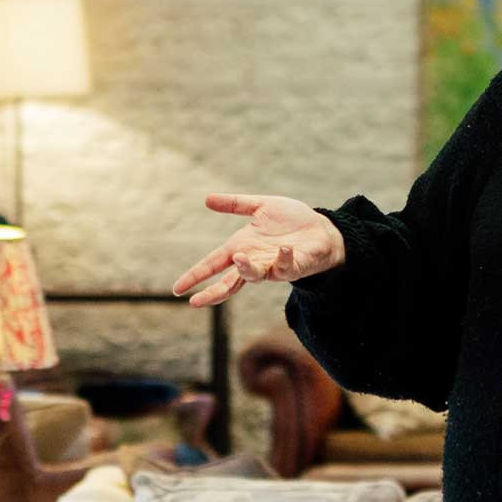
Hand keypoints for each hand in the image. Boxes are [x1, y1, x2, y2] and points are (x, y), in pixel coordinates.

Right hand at [171, 194, 346, 307]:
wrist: (323, 228)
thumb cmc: (292, 220)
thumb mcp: (261, 206)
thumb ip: (236, 204)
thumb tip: (207, 199)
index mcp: (242, 248)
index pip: (213, 264)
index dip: (196, 276)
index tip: (178, 288)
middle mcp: (254, 261)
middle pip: (229, 282)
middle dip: (212, 292)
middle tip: (195, 301)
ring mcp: (273, 267)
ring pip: (255, 276)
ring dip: (247, 269)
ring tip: (239, 259)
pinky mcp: (294, 266)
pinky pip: (286, 268)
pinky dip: (283, 258)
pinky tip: (283, 248)